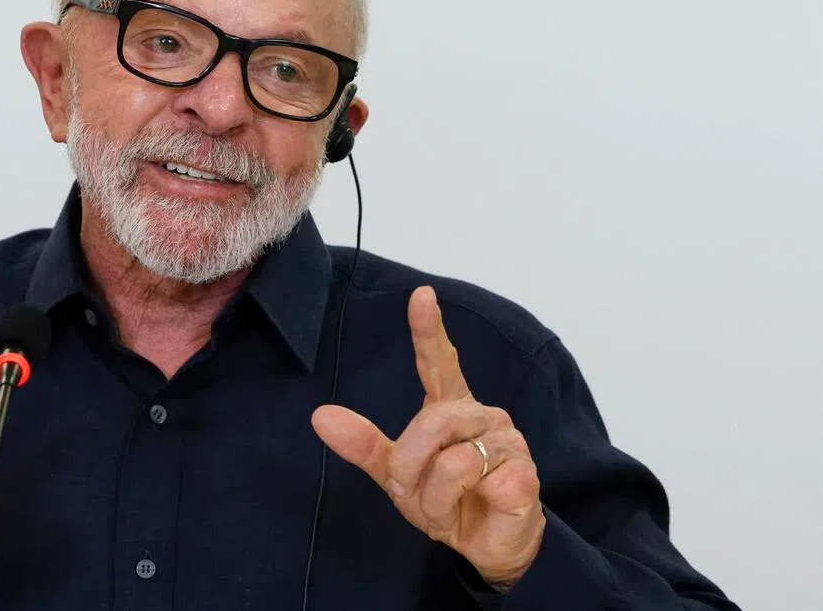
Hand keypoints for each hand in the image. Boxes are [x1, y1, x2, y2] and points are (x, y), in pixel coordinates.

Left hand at [311, 286, 544, 589]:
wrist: (485, 549)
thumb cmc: (446, 502)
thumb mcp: (397, 475)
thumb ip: (364, 444)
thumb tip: (320, 416)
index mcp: (450, 406)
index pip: (440, 361)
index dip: (429, 329)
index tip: (421, 294)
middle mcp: (481, 414)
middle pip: (433, 421)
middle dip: (411, 462)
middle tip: (411, 489)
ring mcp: (507, 441)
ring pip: (453, 458)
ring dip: (434, 492)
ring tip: (445, 504)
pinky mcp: (524, 474)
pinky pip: (476, 480)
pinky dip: (458, 503)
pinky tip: (478, 506)